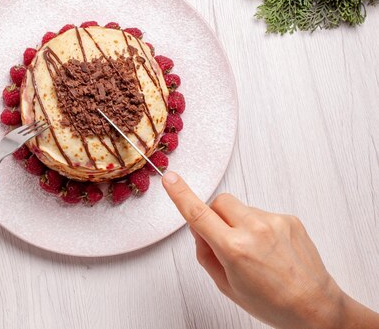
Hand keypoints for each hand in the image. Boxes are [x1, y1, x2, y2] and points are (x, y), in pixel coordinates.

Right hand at [162, 171, 378, 328]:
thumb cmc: (273, 303)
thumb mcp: (226, 286)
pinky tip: (269, 249)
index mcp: (234, 249)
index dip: (180, 195)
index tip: (171, 180)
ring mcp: (274, 221)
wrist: (315, 306)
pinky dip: (258, 227)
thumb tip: (198, 230)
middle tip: (222, 238)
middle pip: (219, 202)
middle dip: (214, 215)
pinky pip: (261, 214)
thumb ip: (206, 254)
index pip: (198, 214)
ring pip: (240, 208)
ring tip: (254, 252)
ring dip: (238, 223)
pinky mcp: (289, 218)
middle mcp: (254, 230)